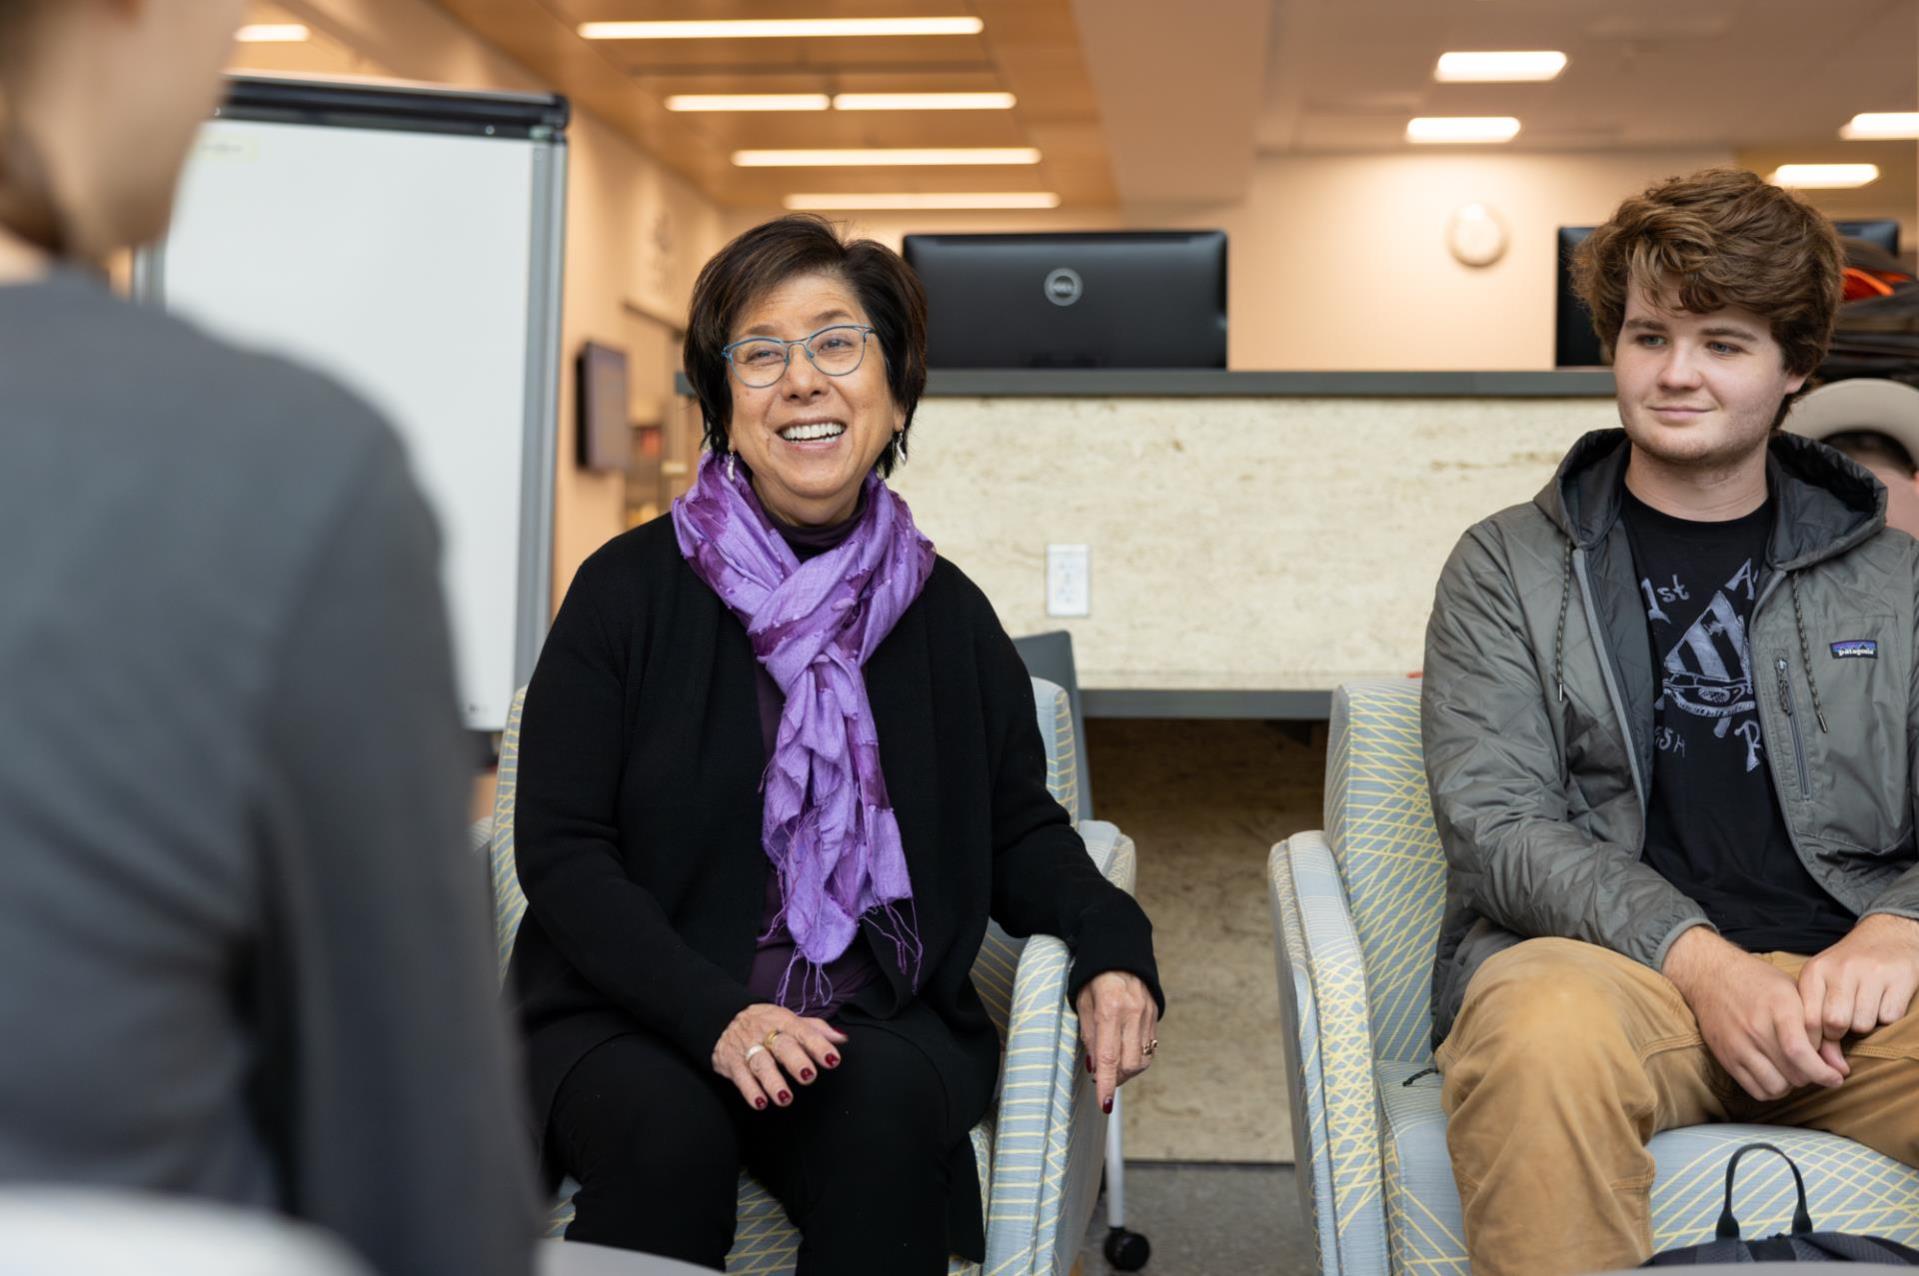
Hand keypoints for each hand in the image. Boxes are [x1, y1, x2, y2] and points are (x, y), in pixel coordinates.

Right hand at [712, 1004, 847, 1111]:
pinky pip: (740, 1078)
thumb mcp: (788, 1020)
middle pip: (781, 1046)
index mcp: (783, 1021)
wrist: (722, 1019)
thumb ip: (815, 1029)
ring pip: (760, 1064)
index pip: (803, 1031)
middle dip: (795, 1061)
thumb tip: (841, 1038)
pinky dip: (750, 1091)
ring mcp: (747, 1048)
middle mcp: (765, 1033)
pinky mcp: (731, 1063)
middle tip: (809, 1076)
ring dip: (773, 1082)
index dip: (818, 1045)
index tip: (832, 1059)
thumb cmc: (765, 1024)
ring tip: (785, 1098)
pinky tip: (760, 1103)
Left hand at [1075, 971, 1158, 1114]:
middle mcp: (1132, 1014)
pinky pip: (1149, 1047)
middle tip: (1103, 1079)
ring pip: (1142, 1059)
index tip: (1105, 1103)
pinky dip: (1136, 1057)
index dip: (1107, 1084)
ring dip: (1127, 1072)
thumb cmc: (1093, 978)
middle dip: (1116, 1079)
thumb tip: (1095, 1067)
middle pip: (1130, 1064)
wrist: (1120, 954)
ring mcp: (1147, 1015)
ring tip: (1114, 1068)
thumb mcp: (1082, 1004)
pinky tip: (1125, 1053)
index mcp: (1110, 1009)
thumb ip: (1088, 1036)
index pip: (1109, 1057)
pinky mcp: (1155, 1016)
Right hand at [1664, 926, 1844, 1100]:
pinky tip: (1775, 1073)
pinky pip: (1756, 1090)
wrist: (1711, 975)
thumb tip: (1841, 1069)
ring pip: (1776, 1087)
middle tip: (1813, 1066)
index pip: (1801, 1053)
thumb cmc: (1759, 982)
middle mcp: (1755, 1028)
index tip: (1836, 1076)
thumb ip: (1820, 1030)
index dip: (1824, 1072)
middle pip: (1794, 1074)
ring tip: (1792, 1070)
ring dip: (1791, 1084)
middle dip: (1811, 1076)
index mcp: (1778, 1008)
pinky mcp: (1726, 1058)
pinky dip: (1771, 1089)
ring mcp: (1737, 1045)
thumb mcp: (1795, 993)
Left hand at [1799, 914, 1918, 1050]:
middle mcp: (1841, 969)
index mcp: (1815, 971)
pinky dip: (1887, 1017)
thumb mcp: (1823, 983)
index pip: (1807, 1019)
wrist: (1888, 936)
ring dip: (1866, 1025)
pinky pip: (1889, 1017)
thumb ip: (1816, 1018)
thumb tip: (1825, 1066)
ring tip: (1865, 1007)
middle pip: (1835, 1023)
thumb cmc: (1848, 969)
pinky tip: (1884, 1000)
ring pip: (1863, 1024)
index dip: (1814, 1040)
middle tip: (1847, 1023)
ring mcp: (1871, 972)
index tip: (1822, 1044)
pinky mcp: (1900, 978)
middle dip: (1841, 1033)